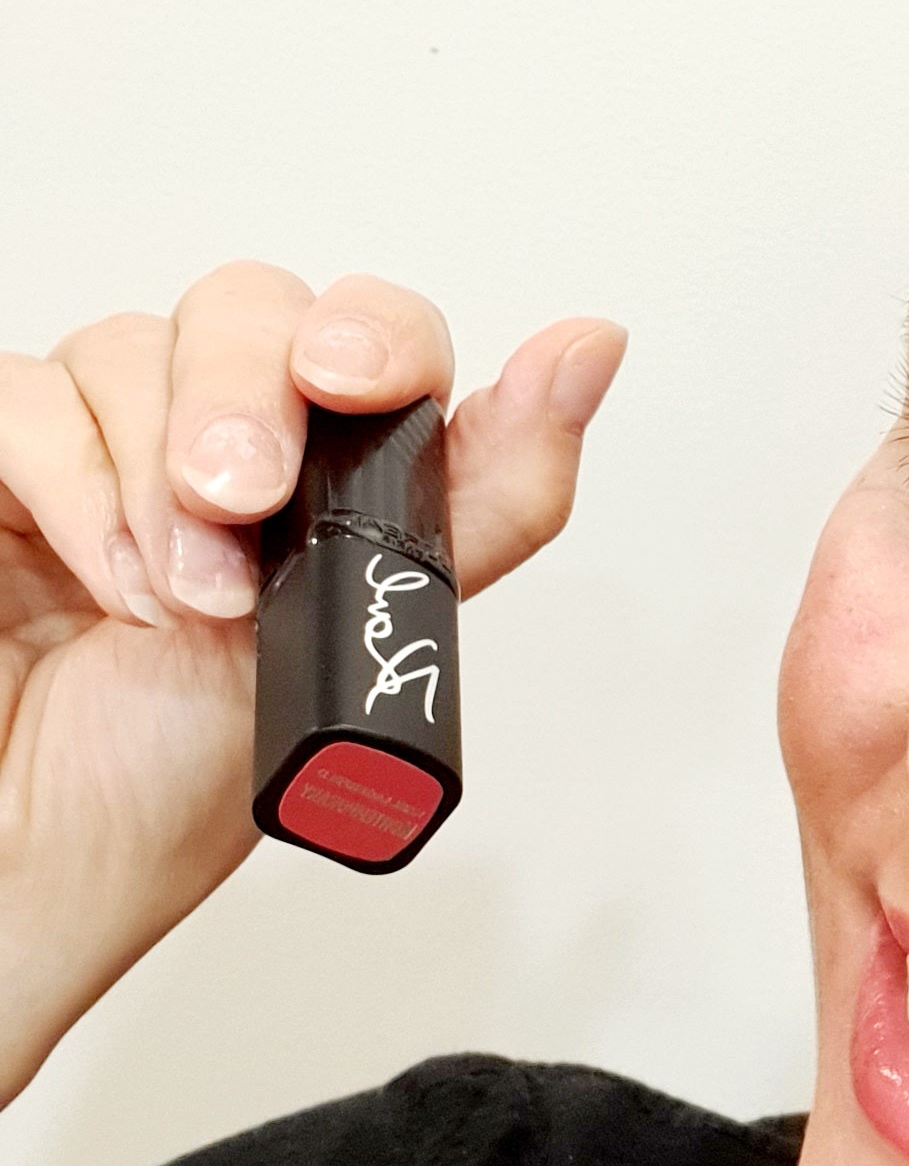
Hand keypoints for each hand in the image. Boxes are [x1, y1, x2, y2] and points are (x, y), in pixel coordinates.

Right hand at [0, 262, 626, 1105]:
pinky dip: (69, 480)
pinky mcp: (4, 455)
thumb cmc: (179, 778)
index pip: (372, 341)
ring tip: (172, 603)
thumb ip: (484, 500)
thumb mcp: (369, 640)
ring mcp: (101, 443)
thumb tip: (592, 348)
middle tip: (238, 501)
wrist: (36, 856)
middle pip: (253, 309)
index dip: (376, 336)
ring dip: (157, 477)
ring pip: (136, 344)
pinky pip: (28, 391)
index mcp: (322, 482)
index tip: (353, 381)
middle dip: (251, 400)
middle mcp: (217, 446)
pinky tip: (101, 582)